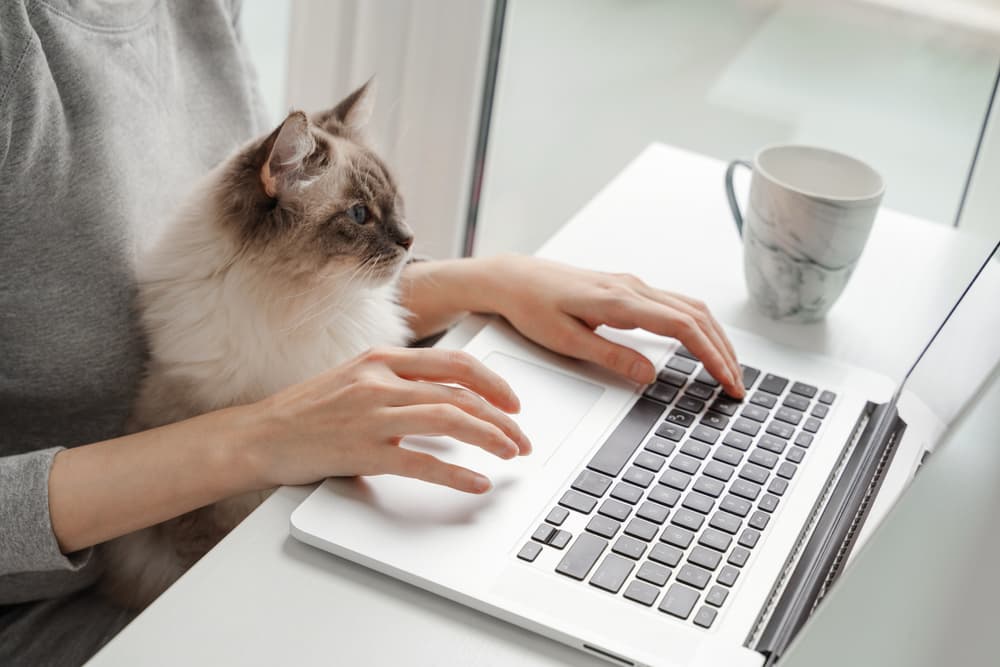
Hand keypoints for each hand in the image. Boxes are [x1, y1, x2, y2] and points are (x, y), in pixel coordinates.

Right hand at [244, 347, 531, 493]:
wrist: (260, 435)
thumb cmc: (308, 410)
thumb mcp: (356, 379)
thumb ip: (398, 381)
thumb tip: (449, 395)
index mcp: (382, 359)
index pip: (454, 363)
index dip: (491, 383)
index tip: (512, 402)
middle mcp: (381, 381)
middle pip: (460, 392)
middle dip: (501, 416)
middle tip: (522, 437)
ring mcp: (372, 415)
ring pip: (449, 418)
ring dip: (489, 438)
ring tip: (511, 454)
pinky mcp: (363, 451)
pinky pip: (421, 461)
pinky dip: (455, 473)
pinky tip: (475, 482)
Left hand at [483, 256, 744, 397]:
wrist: (513, 279)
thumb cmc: (532, 308)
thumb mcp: (565, 341)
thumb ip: (610, 356)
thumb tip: (650, 375)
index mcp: (619, 301)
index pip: (683, 326)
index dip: (712, 355)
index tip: (727, 381)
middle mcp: (632, 287)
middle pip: (697, 315)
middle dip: (723, 351)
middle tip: (737, 385)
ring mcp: (632, 284)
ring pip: (690, 307)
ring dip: (714, 337)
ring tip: (727, 369)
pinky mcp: (627, 288)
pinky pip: (675, 303)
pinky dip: (697, 325)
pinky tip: (701, 343)